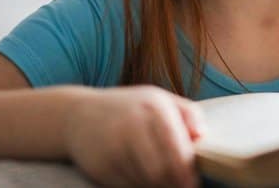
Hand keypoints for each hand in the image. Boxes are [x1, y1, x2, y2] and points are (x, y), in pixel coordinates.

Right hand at [64, 85, 205, 187]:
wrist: (77, 115)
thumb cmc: (129, 108)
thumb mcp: (160, 100)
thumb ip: (189, 113)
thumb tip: (201, 136)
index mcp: (154, 108)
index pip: (178, 152)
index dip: (188, 173)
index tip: (193, 182)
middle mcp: (133, 125)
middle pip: (163, 171)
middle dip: (175, 184)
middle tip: (180, 186)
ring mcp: (114, 146)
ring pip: (146, 182)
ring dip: (157, 186)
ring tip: (161, 180)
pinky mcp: (100, 165)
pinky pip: (127, 186)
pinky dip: (138, 187)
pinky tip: (140, 178)